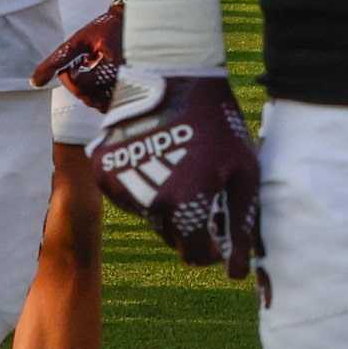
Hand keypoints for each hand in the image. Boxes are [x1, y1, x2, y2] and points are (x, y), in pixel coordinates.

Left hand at [34, 0, 122, 111]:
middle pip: (93, 99)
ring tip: (87, 77)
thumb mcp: (77, 41)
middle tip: (77, 71)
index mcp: (114, 63)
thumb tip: (34, 82)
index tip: (68, 68)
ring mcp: (129, 83)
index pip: (84, 86)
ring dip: (90, 95)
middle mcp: (125, 76)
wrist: (129, 20)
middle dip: (78, 88)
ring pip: (102, 104)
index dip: (69, 80)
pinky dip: (100, 97)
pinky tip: (97, 83)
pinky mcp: (130, 87)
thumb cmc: (104, 28)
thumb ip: (56, 61)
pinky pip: (112, 103)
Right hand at [91, 67, 259, 277]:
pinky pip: (127, 196)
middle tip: (201, 181)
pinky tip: (156, 154)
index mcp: (186, 205)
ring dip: (165, 200)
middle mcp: (149, 202)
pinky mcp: (103, 171)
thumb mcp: (243, 173)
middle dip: (189, 220)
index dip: (213, 242)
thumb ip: (240, 225)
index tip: (218, 219)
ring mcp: (121, 187)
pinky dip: (141, 184)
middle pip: (172, 237)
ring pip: (149, 216)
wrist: (173, 74)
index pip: (197, 255)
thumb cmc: (218, 124)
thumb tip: (237, 274)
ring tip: (179, 161)